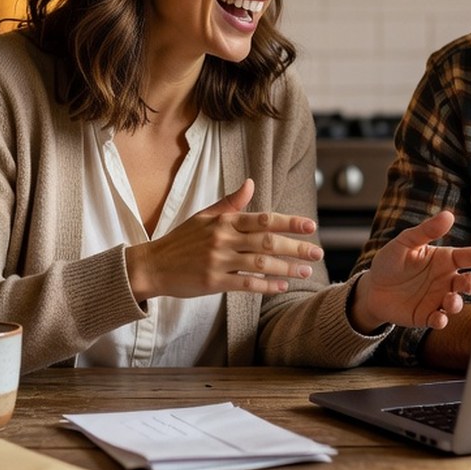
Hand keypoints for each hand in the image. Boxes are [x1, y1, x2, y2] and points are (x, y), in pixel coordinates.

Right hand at [124, 179, 323, 300]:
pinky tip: (282, 286)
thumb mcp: (204, 216)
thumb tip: (250, 183)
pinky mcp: (213, 282)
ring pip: (260, 264)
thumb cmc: (181, 241)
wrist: (153, 266)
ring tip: (305, 271)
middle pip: (267, 241)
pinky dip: (266, 285)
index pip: (263, 219)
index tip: (310, 226)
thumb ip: (230, 202)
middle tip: (317, 252)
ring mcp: (218, 261)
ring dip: (286, 268)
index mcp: (223, 221)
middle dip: (296, 247)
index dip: (289, 222)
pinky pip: (246, 284)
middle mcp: (222, 239)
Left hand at [348, 211, 470, 333]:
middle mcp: (446, 280)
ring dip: (457, 303)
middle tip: (468, 282)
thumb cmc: (391, 261)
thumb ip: (426, 231)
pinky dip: (441, 320)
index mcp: (445, 260)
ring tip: (450, 301)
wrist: (372, 289)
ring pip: (457, 303)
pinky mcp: (427, 316)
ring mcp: (438, 299)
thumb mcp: (405, 242)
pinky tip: (439, 317)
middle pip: (469, 282)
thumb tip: (448, 215)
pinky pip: (439, 320)